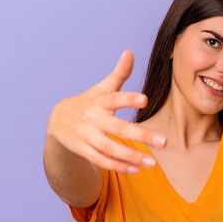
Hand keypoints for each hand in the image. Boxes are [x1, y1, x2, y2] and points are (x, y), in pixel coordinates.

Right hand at [47, 50, 166, 172]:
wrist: (58, 121)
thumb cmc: (89, 102)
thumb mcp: (101, 88)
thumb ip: (119, 74)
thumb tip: (130, 52)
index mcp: (100, 102)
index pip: (115, 99)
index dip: (129, 99)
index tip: (145, 100)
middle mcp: (93, 119)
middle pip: (118, 129)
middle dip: (141, 135)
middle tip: (164, 141)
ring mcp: (87, 136)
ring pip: (110, 149)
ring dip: (132, 156)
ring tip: (153, 162)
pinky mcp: (84, 151)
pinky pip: (102, 161)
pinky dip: (118, 166)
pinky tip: (137, 169)